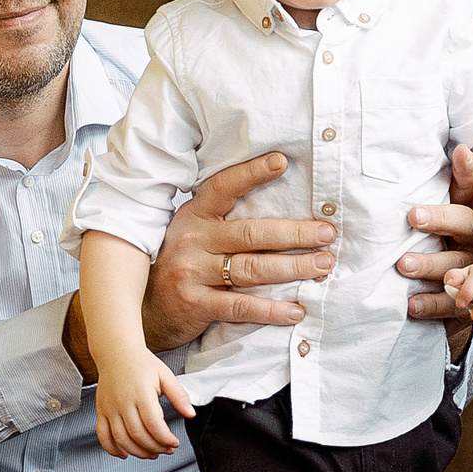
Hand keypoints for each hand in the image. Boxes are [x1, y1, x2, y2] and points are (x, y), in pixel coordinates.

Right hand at [95, 350, 194, 459]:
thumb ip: (179, 395)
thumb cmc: (141, 363)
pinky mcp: (101, 411)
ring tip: (151, 454)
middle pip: (138, 434)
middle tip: (166, 450)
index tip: (174, 443)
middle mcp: (123, 401)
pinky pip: (103, 435)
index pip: (153, 424)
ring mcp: (109, 407)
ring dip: (137, 452)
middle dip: (155, 447)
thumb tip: (191, 414)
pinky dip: (112, 449)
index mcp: (141, 392)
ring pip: (121, 438)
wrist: (116, 353)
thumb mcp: (165, 375)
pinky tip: (125, 454)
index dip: (165, 439)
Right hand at [142, 151, 333, 352]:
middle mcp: (193, 239)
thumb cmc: (182, 265)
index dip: (252, 173)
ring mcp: (192, 272)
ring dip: (293, 268)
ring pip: (252, 268)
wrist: (145, 309)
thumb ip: (225, 221)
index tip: (282, 161)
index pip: (224, 187)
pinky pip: (241, 307)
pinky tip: (296, 309)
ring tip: (323, 266)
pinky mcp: (196, 304)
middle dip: (294, 233)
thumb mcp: (194, 234)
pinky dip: (272, 310)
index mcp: (194, 215)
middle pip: (251, 233)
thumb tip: (283, 210)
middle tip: (327, 234)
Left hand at [397, 143, 472, 323]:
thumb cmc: (443, 252)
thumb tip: (449, 146)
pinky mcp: (464, 304)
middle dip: (439, 219)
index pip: (468, 191)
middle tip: (412, 216)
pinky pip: (450, 305)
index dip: (467, 171)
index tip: (460, 151)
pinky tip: (410, 304)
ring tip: (403, 264)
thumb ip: (439, 190)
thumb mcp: (442, 221)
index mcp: (469, 219)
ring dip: (429, 264)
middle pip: (463, 225)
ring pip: (455, 266)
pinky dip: (430, 305)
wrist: (465, 304)